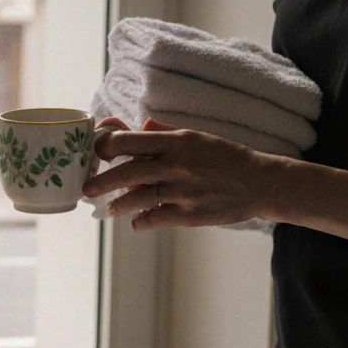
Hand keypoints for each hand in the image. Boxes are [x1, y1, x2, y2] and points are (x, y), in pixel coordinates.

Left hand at [84, 117, 281, 230]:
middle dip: (102, 181)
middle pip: (128, 171)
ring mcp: (183, 191)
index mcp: (177, 142)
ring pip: (138, 198)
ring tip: (109, 208)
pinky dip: (141, 221)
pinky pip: (155, 219)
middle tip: (87, 188)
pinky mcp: (190, 215)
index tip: (96, 153)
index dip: (107, 146)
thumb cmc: (227, 158)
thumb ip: (166, 132)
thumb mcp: (198, 137)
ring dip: (118, 204)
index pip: (131, 140)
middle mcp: (177, 165)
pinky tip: (135, 222)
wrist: (260, 183)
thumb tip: (141, 125)